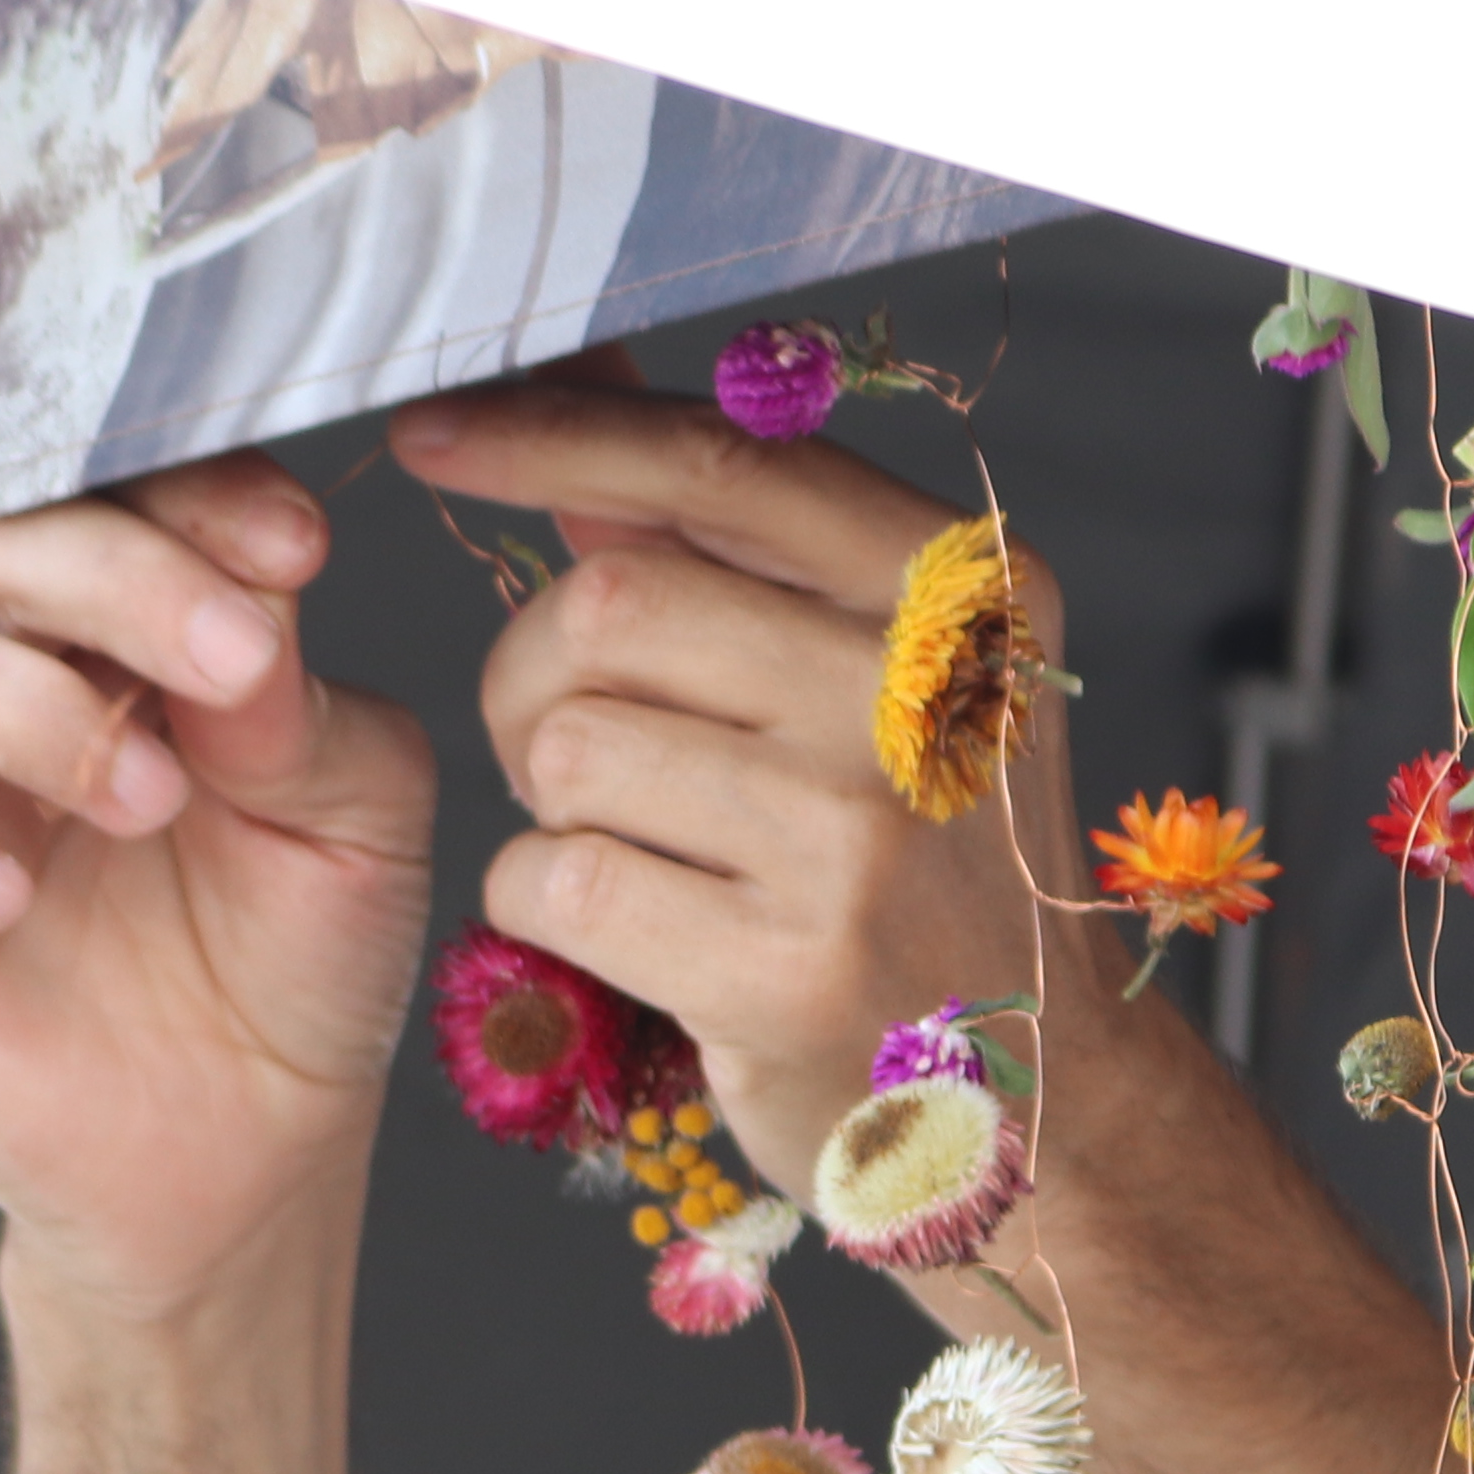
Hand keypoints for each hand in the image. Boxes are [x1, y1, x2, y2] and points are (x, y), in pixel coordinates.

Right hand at [0, 452, 437, 1311]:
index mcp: (126, 638)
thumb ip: (311, 716)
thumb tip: (245, 623)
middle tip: (233, 665)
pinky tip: (7, 897)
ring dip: (12, 702)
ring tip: (145, 798)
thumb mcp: (361, 832)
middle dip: (114, 579)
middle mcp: (5, 690)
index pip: (116, 502)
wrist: (253, 1162)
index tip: (293, 548)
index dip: (190, 499)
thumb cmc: (301, 966)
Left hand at [397, 380, 1131, 1195]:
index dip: (552, 436)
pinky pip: (555, 877)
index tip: (435, 435)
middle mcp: (923, 699)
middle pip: (613, 599)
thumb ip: (740, 537)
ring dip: (550, 793)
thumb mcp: (894, 677)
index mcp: (962, 593)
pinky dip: (543, 896)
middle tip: (567, 740)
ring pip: (570, 742)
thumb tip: (585, 378)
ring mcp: (856, 841)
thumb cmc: (939, 873)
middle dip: (537, 665)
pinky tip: (627, 924)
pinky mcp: (780, 972)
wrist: (1038, 1094)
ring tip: (633, 839)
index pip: (718, 464)